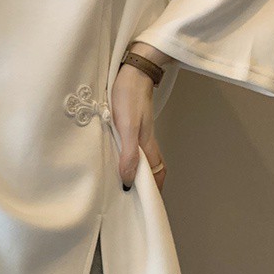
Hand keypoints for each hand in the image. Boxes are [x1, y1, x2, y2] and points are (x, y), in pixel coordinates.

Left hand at [111, 62, 166, 193]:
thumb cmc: (129, 95)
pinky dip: (129, 154)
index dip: (154, 190)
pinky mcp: (133, 121)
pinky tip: (118, 154)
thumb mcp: (126, 126)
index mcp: (147, 144)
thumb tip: (129, 180)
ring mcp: (140, 130)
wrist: (133, 69)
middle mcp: (146, 139)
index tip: (146, 205)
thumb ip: (129, 152)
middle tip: (133, 198)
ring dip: (137, 169)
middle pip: (152, 167)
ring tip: (125, 182)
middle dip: (146, 183)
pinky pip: (134, 144)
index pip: (156, 173)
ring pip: (143, 155)